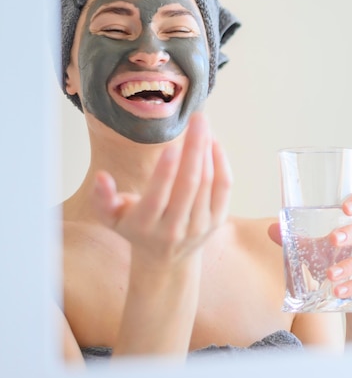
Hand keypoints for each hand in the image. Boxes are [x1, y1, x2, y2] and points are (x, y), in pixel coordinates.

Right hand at [91, 112, 230, 268]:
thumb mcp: (112, 217)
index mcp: (145, 225)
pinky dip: (221, 162)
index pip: (158, 197)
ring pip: (208, 183)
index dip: (166, 172)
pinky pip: (223, 187)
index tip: (171, 145)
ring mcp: (199, 225)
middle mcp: (175, 228)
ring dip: (206, 150)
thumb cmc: (135, 227)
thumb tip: (102, 177)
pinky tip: (213, 142)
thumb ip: (102, 198)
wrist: (166, 259)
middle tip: (197, 118)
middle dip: (194, 148)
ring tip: (202, 125)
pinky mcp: (217, 220)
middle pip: (189, 184)